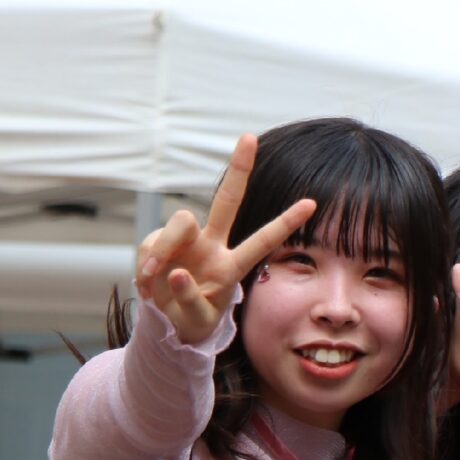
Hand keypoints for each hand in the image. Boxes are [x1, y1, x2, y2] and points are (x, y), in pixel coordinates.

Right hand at [135, 133, 318, 346]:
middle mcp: (212, 245)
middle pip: (227, 201)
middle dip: (239, 170)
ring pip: (181, 220)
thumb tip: (177, 272)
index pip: (263, 240)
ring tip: (153, 278)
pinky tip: (147, 282)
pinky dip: (146, 264)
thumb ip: (188, 297)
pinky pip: (151, 243)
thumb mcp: (197, 316)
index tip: (312, 203)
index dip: (286, 222)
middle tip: (250, 137)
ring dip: (164, 247)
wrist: (165, 321)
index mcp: (233, 265)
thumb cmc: (191, 318)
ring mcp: (186, 241)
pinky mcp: (159, 242)